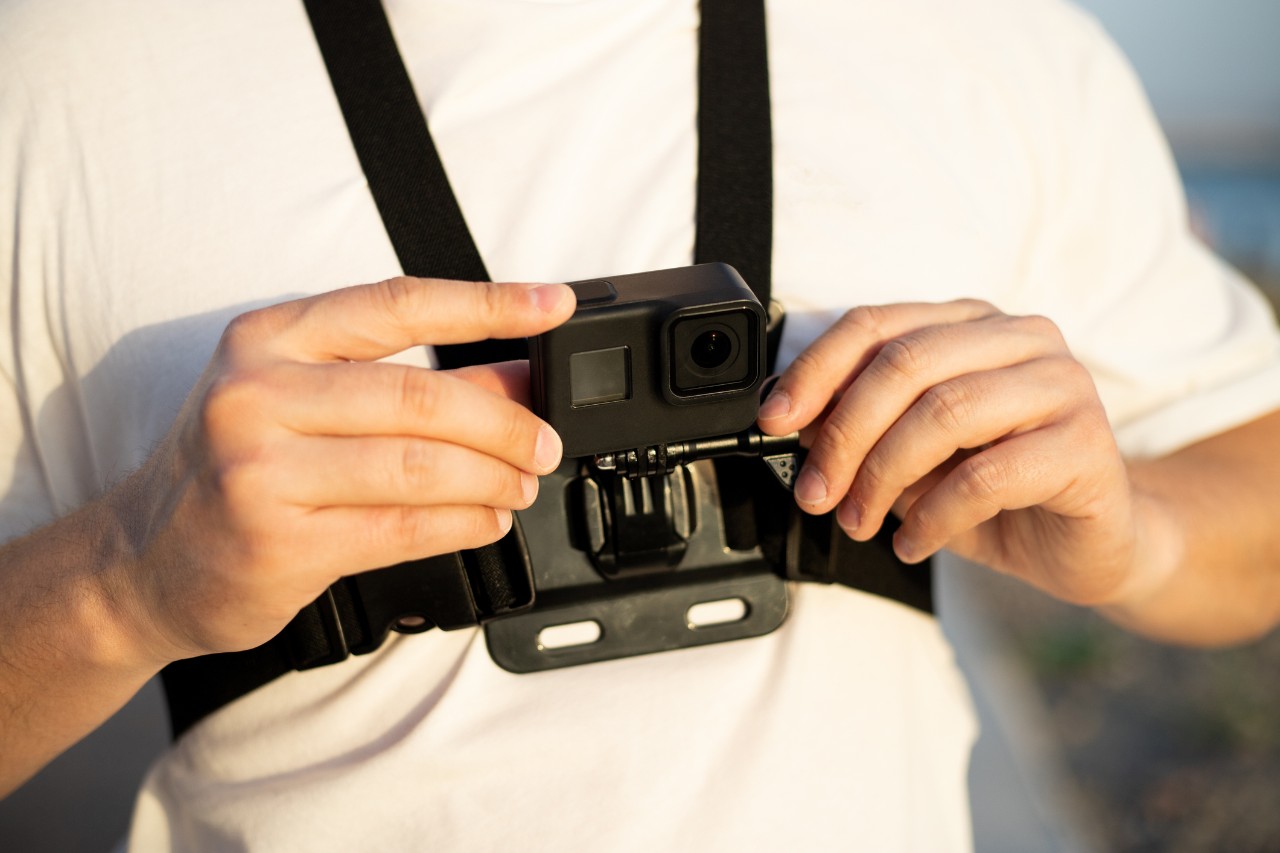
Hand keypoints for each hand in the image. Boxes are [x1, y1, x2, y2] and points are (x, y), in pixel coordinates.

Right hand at [107, 277, 574, 662]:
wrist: (141, 561)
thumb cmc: (231, 469)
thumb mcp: (303, 398)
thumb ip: (408, 381)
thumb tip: (515, 376)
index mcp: (269, 339)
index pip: (398, 304)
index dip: (488, 305)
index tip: (552, 306)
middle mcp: (257, 395)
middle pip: (421, 397)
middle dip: (505, 423)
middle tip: (545, 442)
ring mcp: (262, 469)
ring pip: (419, 466)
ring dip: (492, 480)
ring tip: (521, 486)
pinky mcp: (280, 541)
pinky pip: (402, 528)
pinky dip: (463, 524)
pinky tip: (486, 521)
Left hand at [757, 300, 1149, 605]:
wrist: (1090, 542)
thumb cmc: (997, 491)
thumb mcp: (913, 453)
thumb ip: (866, 425)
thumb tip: (794, 421)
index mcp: (970, 324)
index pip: (876, 324)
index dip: (816, 370)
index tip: (774, 421)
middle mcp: (1021, 338)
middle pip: (905, 364)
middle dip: (843, 434)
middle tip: (816, 492)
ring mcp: (1062, 384)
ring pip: (943, 413)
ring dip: (883, 477)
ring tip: (860, 520)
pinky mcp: (1087, 444)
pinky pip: (987, 476)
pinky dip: (933, 516)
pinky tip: (914, 543)